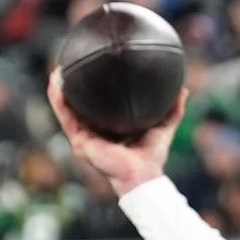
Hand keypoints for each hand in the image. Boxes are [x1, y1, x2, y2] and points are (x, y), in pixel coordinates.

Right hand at [46, 69, 186, 195]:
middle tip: (69, 64)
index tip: (90, 69)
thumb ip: (173, 110)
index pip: (96, 107)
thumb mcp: (163, 127)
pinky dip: (59, 101)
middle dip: (71, 87)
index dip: (91, 90)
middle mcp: (93, 132)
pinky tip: (56, 84)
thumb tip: (183, 90)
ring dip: (59, 90)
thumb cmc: (151, 156)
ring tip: (57, 71)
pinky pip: (66, 118)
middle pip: (77, 106)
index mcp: (108, 129)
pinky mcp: (80, 142)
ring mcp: (83, 138)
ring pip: (67, 110)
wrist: (142, 175)